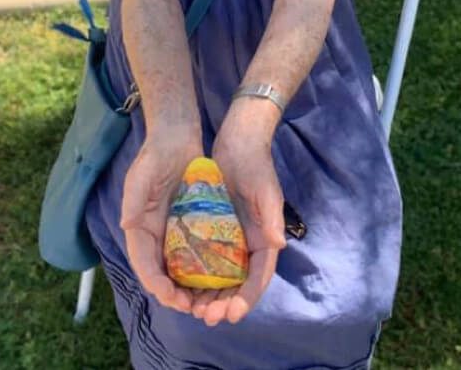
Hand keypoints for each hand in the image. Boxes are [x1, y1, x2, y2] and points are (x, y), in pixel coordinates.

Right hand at [120, 131, 202, 312]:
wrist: (176, 137)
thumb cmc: (155, 156)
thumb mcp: (141, 176)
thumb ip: (133, 200)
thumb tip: (126, 224)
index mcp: (139, 229)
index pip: (145, 265)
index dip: (156, 284)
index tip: (171, 297)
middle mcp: (155, 235)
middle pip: (162, 274)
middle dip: (174, 294)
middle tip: (194, 308)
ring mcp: (173, 231)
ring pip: (179, 270)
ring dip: (189, 288)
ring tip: (206, 302)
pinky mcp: (190, 225)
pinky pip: (195, 254)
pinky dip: (201, 270)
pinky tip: (217, 280)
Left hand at [190, 120, 286, 326]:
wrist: (239, 143)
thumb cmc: (257, 166)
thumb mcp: (267, 191)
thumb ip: (272, 218)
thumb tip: (277, 244)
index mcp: (265, 240)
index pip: (258, 278)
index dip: (247, 299)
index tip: (232, 314)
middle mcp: (249, 245)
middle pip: (238, 285)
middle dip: (224, 303)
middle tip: (206, 317)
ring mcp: (231, 239)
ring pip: (222, 278)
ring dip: (210, 296)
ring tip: (193, 309)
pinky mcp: (215, 231)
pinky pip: (207, 261)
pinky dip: (199, 277)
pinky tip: (183, 286)